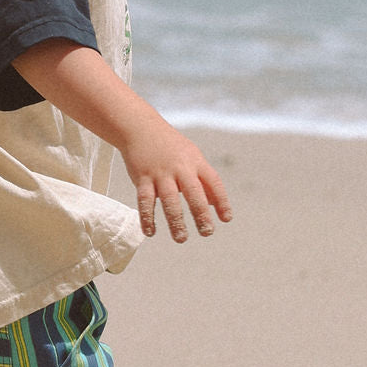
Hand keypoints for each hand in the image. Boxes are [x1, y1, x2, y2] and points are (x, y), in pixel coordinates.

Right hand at [10, 40, 232, 243]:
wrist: (140, 128)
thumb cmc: (170, 146)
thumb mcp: (192, 157)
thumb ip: (203, 180)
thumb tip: (214, 205)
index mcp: (196, 162)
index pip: (213, 183)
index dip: (222, 201)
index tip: (226, 219)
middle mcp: (180, 168)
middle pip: (194, 194)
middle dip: (201, 215)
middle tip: (207, 232)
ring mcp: (161, 173)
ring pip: (170, 200)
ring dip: (176, 221)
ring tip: (181, 238)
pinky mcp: (143, 177)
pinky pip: (145, 200)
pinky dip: (147, 217)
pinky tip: (150, 232)